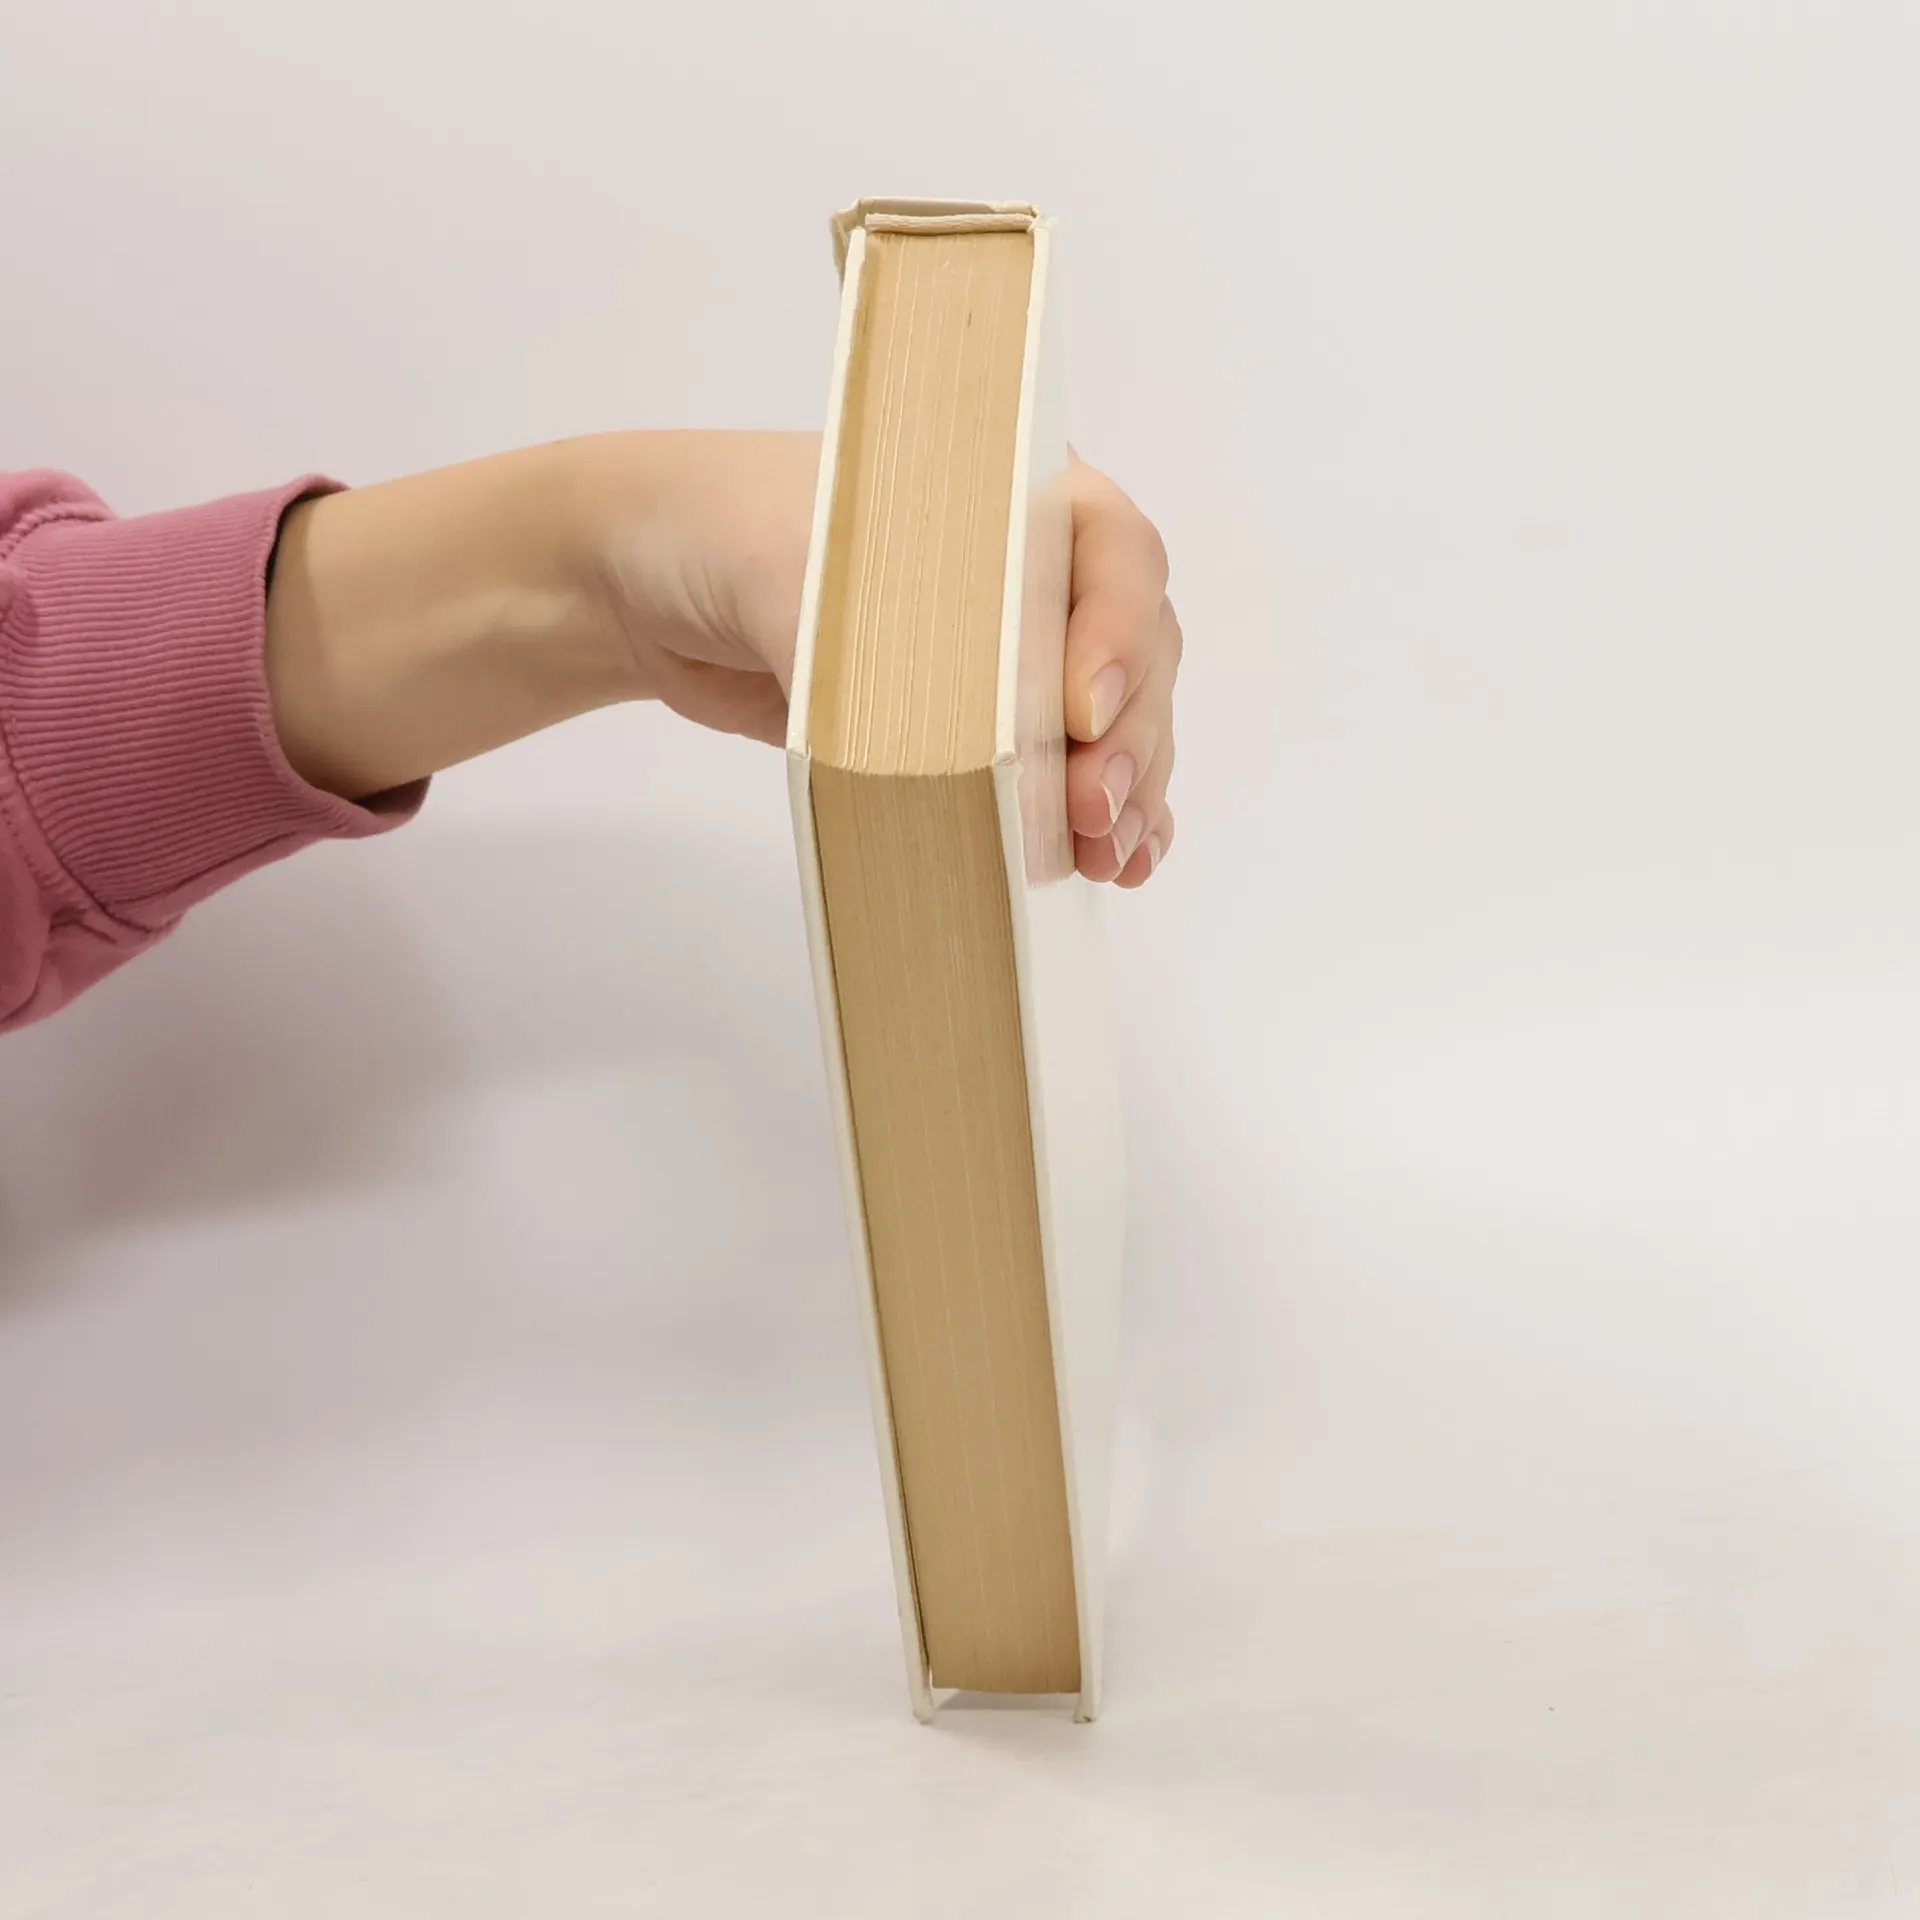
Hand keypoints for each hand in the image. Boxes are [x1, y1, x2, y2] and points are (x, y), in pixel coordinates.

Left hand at [578, 432, 1181, 884]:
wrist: (648, 579)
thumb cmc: (731, 534)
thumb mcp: (812, 587)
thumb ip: (897, 670)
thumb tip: (976, 772)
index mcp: (1018, 491)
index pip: (1115, 559)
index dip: (1117, 638)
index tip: (1082, 713)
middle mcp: (1035, 569)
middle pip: (1134, 656)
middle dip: (1128, 741)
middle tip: (1094, 811)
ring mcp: (1011, 653)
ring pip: (1114, 725)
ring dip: (1125, 792)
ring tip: (1110, 853)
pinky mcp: (978, 727)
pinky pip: (1064, 772)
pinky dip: (1098, 817)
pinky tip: (1116, 861)